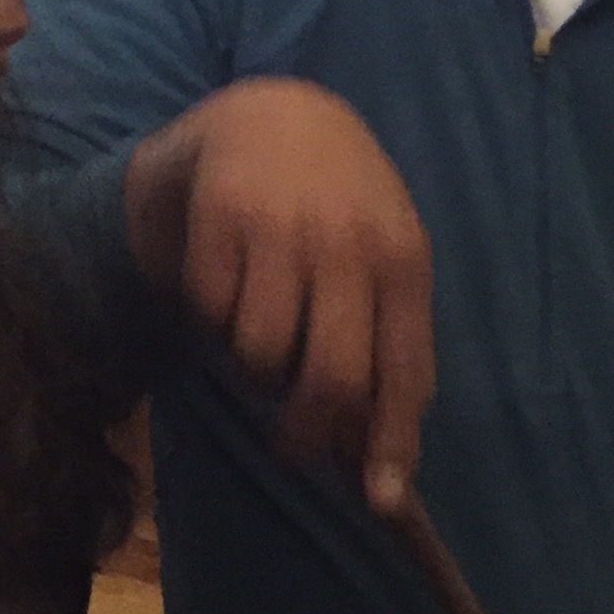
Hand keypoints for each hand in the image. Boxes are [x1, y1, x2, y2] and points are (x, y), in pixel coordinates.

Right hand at [123, 79, 433, 508]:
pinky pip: (209, 314)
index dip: (393, 442)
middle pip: (330, 379)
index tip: (382, 502)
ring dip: (251, 366)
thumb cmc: (336, 203)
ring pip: (259, 355)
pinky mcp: (220, 214)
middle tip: (289, 445)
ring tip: (258, 329)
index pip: (404, 370)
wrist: (268, 111)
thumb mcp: (380, 260)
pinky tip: (227, 281)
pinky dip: (211, 317)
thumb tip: (381, 460)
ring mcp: (282, 228)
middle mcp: (349, 243)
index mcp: (403, 260)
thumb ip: (385, 344)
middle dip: (306, 432)